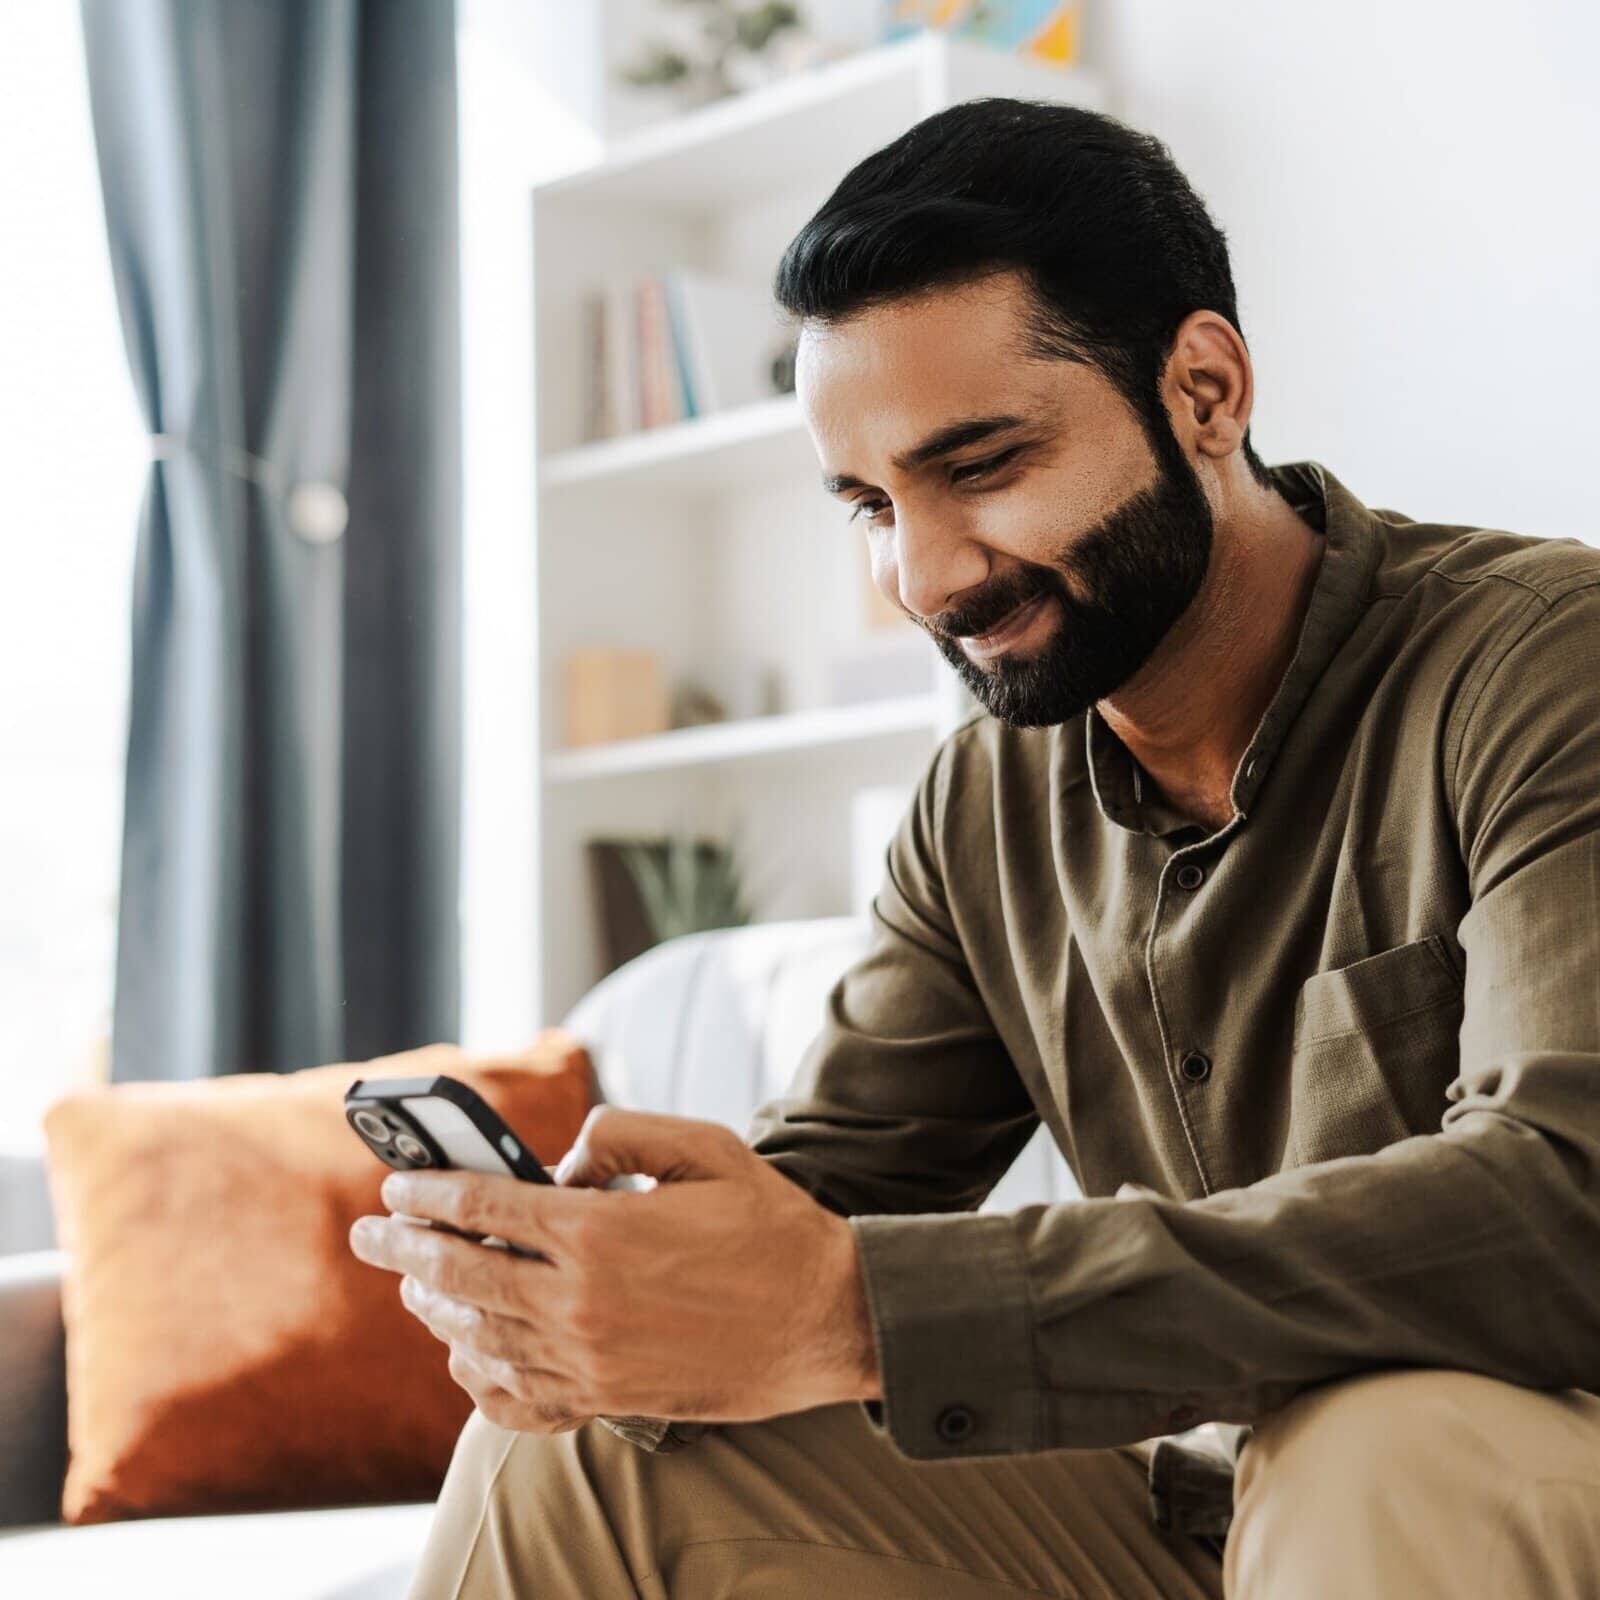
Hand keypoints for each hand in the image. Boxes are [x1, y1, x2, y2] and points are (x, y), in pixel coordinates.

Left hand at [347, 1105, 880, 1435]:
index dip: (430, 1192)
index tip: (395, 1182)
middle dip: (403, 1246)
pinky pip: (515, 1401)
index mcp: (600, 1231)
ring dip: (433, 1305)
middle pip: (460, 1274)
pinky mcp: (607, 1401)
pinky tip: (465, 1356)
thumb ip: (622, 1133)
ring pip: (477, 1337)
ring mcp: (589, 1361)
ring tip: (413, 1280)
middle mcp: (580, 1302)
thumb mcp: (704, 1146)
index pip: (484, 1208)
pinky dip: (477, 1378)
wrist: (824, 1319)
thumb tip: (563, 1161)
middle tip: (368, 1230)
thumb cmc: (769, 1225)